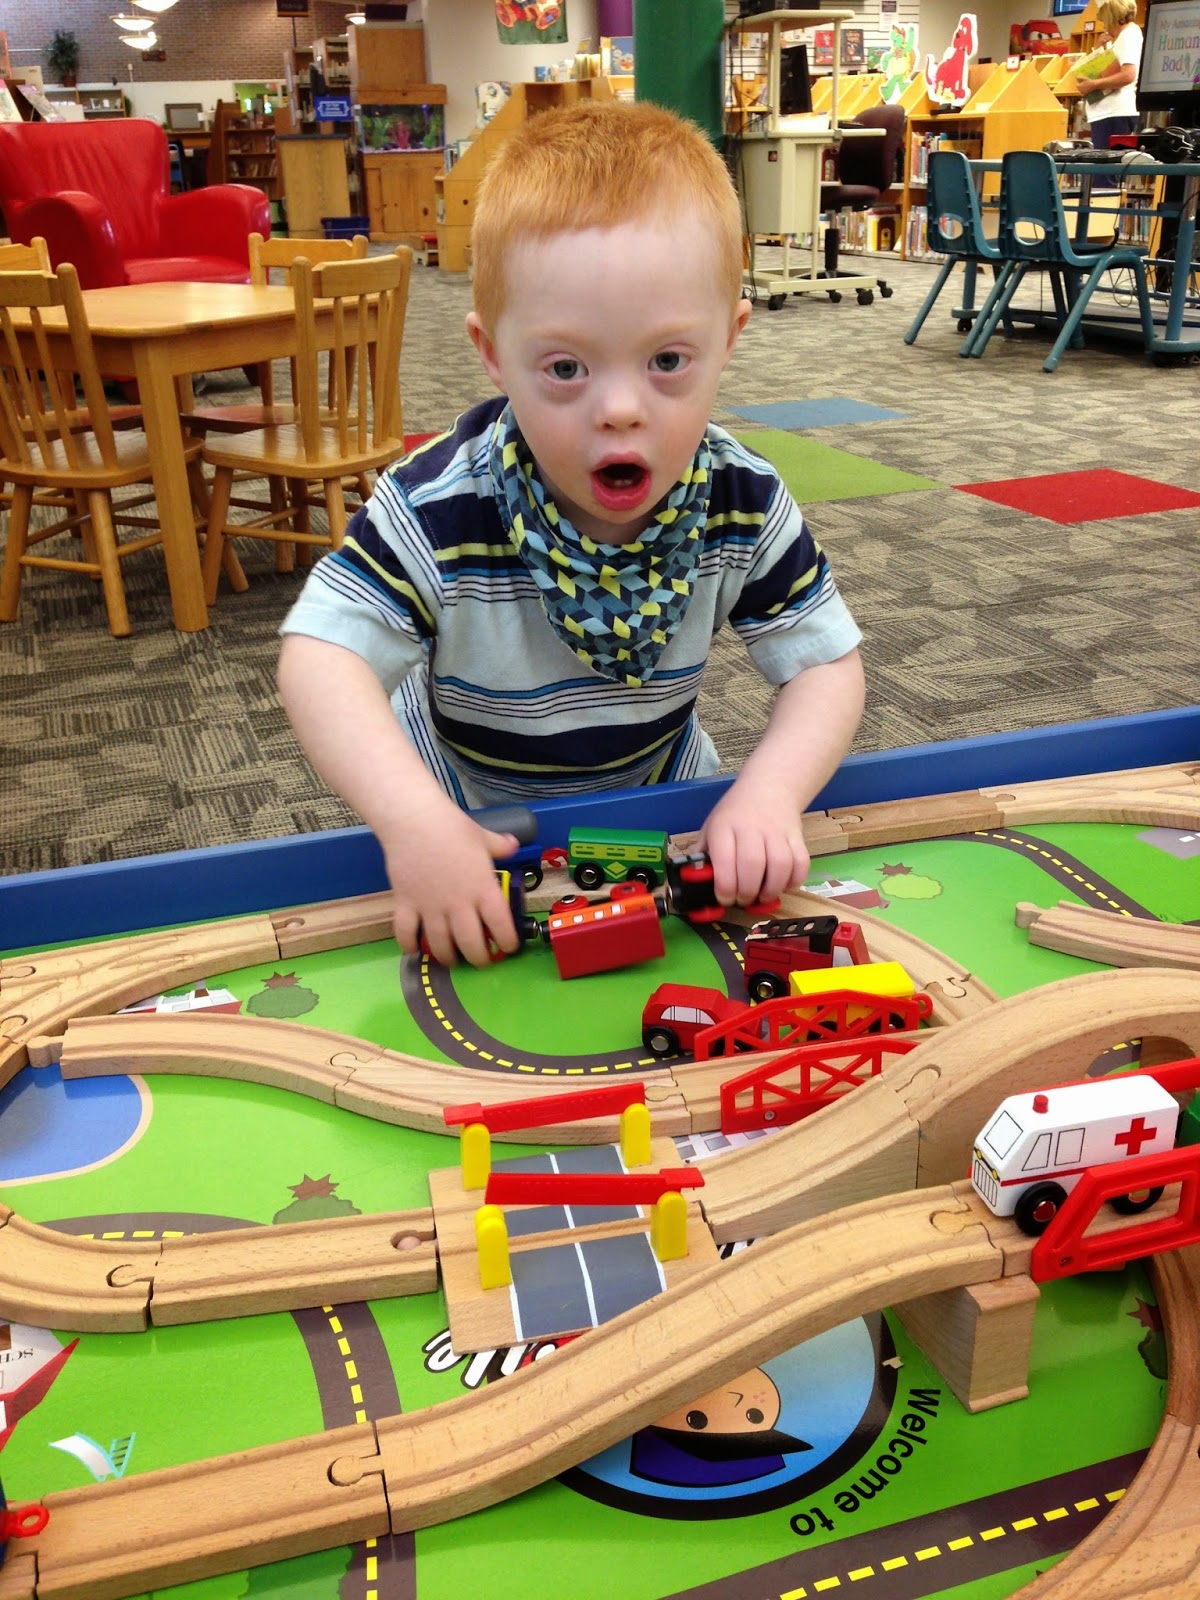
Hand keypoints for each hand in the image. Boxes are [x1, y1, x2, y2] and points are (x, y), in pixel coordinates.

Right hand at [382, 801, 521, 967]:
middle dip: (479, 958)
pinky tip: (414, 949)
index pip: (501, 926)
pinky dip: (409, 945)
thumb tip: (513, 845)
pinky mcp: (406, 904)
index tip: (509, 947)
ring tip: (452, 959)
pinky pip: (406, 933)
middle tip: (481, 960)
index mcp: (482, 889)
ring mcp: (430, 907)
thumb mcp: (482, 836)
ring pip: (440, 945)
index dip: (508, 942)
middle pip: (471, 944)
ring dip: (448, 957)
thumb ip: (499, 846)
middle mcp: (458, 904)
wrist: (414, 820)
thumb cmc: (452, 826)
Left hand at [698, 777, 809, 908]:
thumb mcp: (711, 827)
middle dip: (747, 892)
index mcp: (724, 826)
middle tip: (743, 900)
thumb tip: (696, 881)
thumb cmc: (735, 813)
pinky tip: (783, 885)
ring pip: (780, 865)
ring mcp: (777, 831)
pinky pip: (801, 863)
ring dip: (772, 889)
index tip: (725, 898)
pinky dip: (794, 880)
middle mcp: (751, 827)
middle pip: (752, 864)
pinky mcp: (797, 836)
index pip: (724, 859)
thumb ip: (703, 854)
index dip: (725, 886)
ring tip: (763, 896)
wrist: (769, 787)